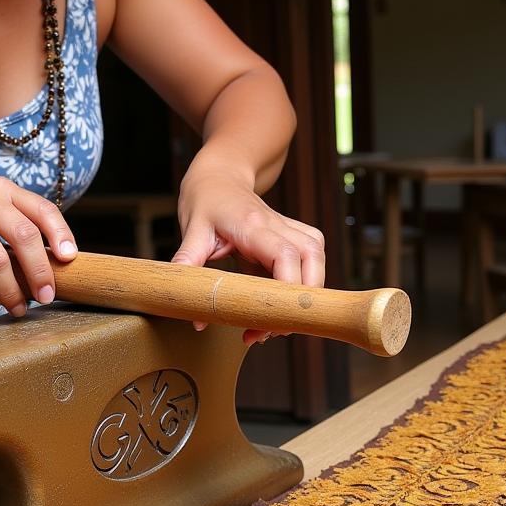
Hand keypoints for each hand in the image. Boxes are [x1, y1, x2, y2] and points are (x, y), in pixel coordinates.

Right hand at [0, 177, 77, 314]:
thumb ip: (15, 220)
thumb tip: (52, 261)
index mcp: (2, 189)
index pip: (43, 210)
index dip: (61, 235)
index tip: (69, 259)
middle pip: (24, 238)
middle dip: (40, 274)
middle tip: (45, 296)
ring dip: (11, 292)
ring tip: (17, 307)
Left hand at [172, 166, 325, 343]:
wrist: (219, 175)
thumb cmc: (205, 200)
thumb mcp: (191, 231)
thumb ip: (188, 266)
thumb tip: (194, 313)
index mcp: (252, 225)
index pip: (285, 255)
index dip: (287, 289)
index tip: (272, 318)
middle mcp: (275, 224)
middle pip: (310, 258)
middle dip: (301, 298)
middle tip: (274, 330)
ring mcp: (286, 226)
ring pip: (316, 256)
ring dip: (307, 290)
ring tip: (281, 320)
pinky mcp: (291, 233)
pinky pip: (311, 255)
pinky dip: (306, 279)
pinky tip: (286, 299)